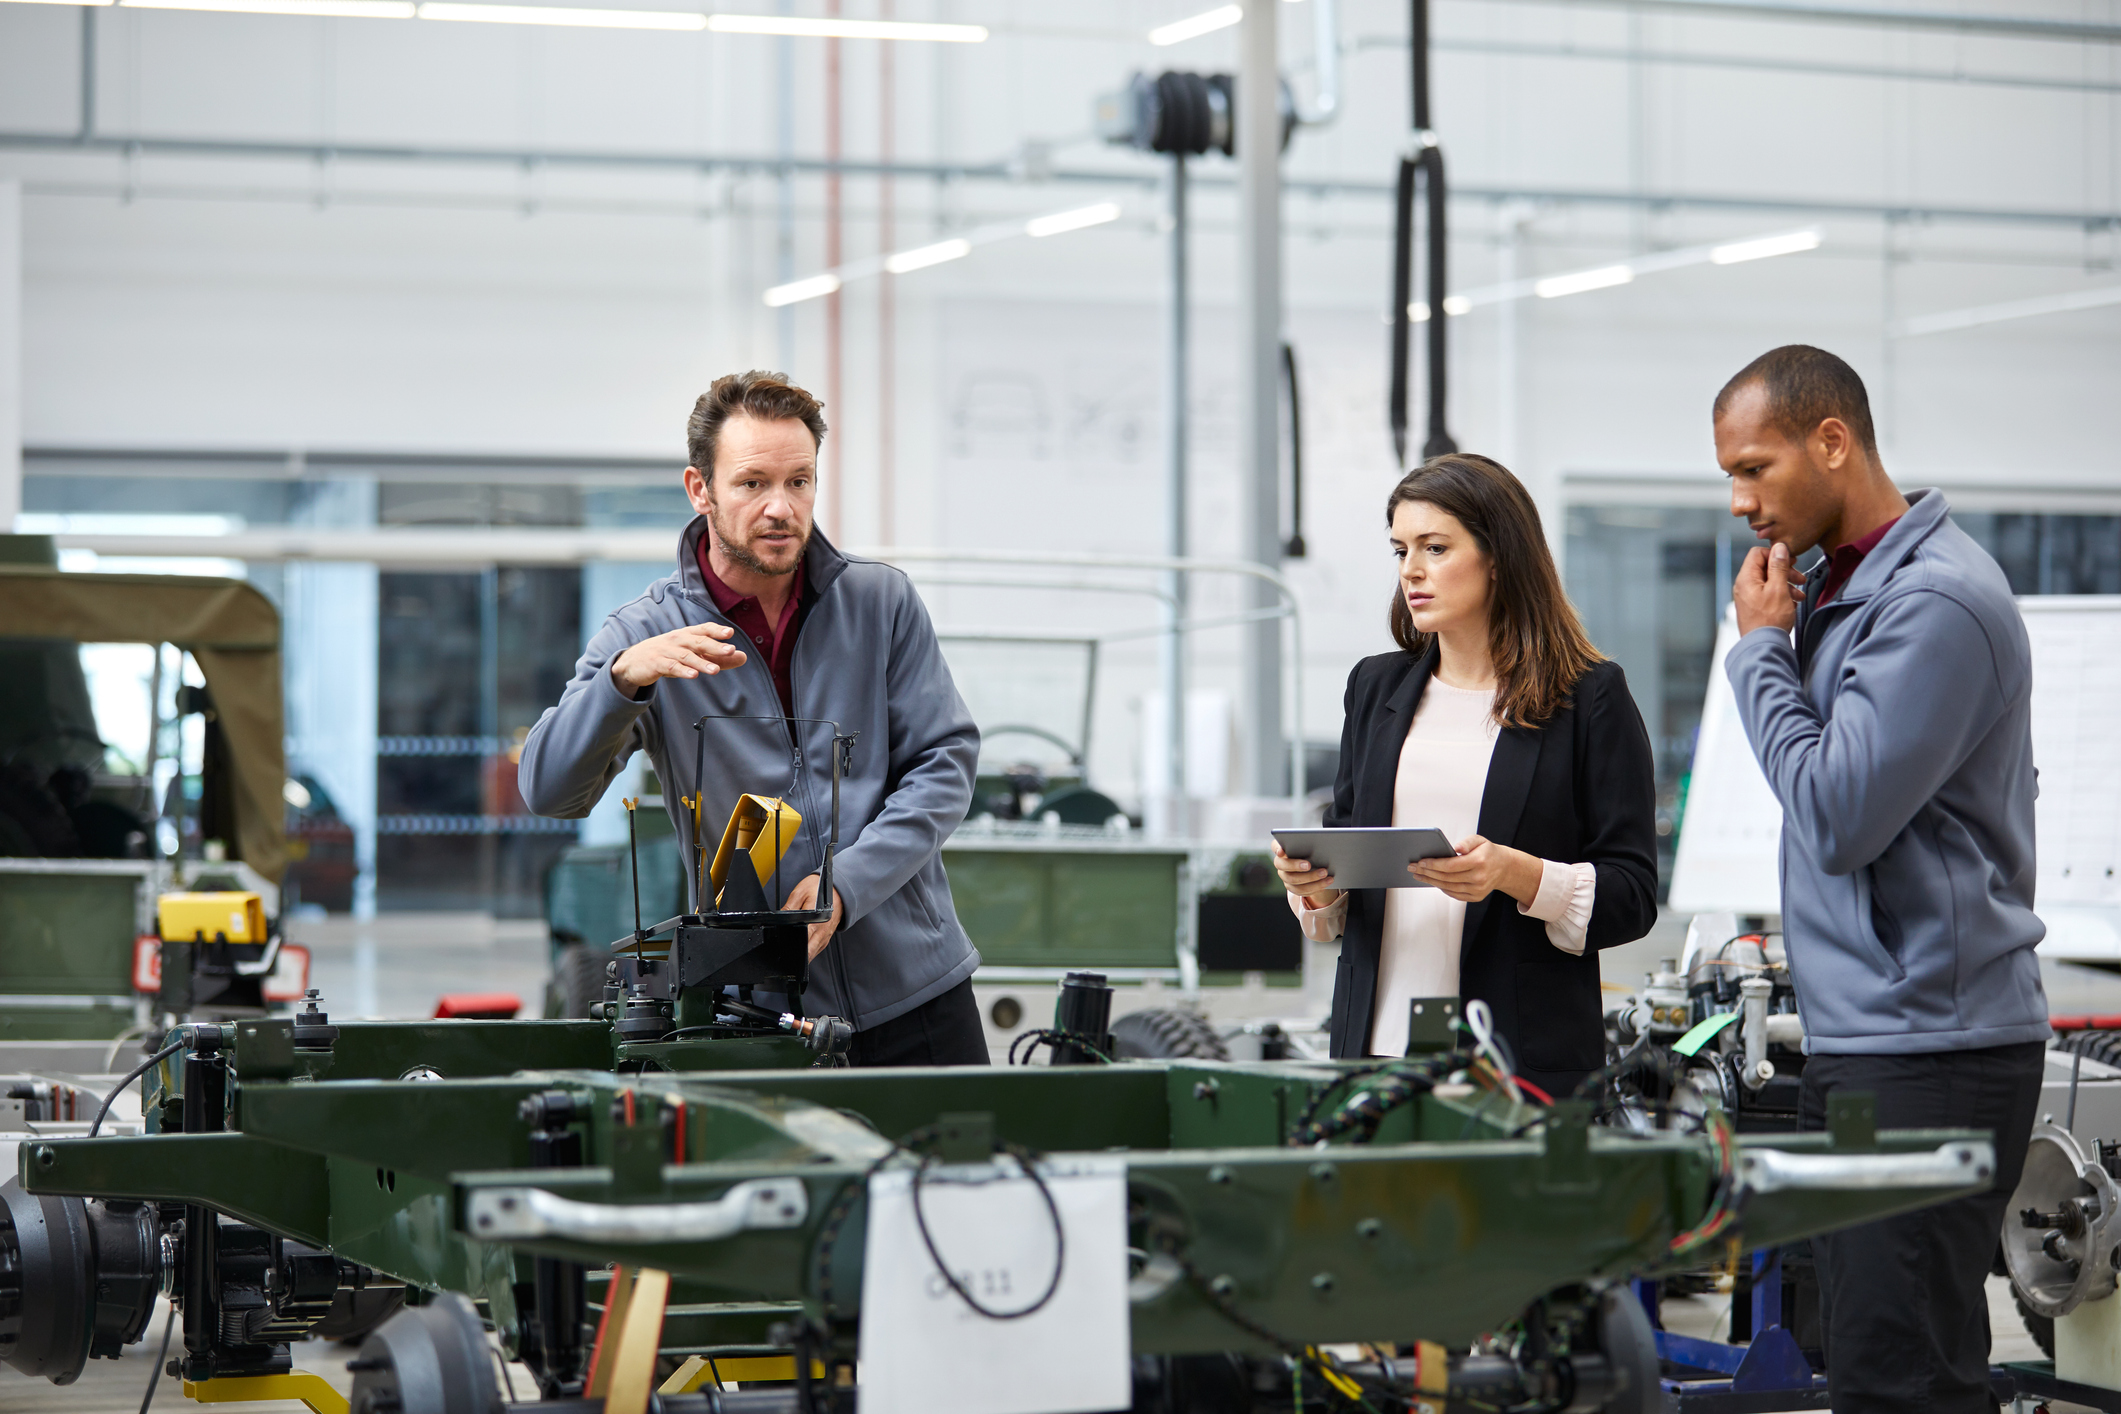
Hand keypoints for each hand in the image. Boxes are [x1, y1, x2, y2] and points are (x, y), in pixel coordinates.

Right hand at [610, 624, 747, 696]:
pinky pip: (671, 667)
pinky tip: (693, 675)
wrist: (634, 662)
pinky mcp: (656, 664)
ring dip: (702, 663)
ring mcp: (666, 651)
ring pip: (687, 656)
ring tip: (715, 670)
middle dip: (715, 645)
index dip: (716, 630)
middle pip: (698, 641)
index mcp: (688, 635)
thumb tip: (743, 657)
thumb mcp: (693, 655)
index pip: (704, 629)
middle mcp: (678, 640)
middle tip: (730, 650)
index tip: (730, 633)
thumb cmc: (668, 656)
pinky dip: (682, 671)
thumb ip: (718, 658)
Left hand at [783, 873, 843, 960]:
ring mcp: (826, 935)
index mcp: (814, 920)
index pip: (803, 941)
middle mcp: (822, 930)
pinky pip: (818, 949)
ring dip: (804, 954)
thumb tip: (780, 919)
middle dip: (797, 954)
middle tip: (788, 951)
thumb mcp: (800, 893)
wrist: (839, 889)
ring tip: (794, 948)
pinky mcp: (827, 937)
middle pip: (808, 952)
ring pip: (813, 953)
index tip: (785, 947)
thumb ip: (788, 907)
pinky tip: (804, 945)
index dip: (792, 946)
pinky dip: (810, 950)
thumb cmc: (820, 889)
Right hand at [1271, 840, 1341, 908]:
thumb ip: (1307, 841)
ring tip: (1325, 874)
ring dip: (1312, 879)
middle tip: (1309, 865)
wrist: (1313, 861)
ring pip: (1294, 882)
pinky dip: (1315, 888)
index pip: (1275, 847)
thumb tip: (1317, 842)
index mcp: (1282, 849)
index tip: (1282, 851)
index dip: (1277, 849)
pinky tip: (1326, 883)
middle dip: (1297, 866)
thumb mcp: (1307, 842)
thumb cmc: (1309, 848)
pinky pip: (1302, 891)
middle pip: (1284, 867)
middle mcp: (1280, 864)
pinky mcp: (1293, 887)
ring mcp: (1285, 877)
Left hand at [1409, 833, 1541, 904]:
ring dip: (1431, 881)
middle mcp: (1479, 877)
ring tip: (1419, 875)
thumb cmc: (1488, 852)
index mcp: (1479, 861)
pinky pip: (1454, 894)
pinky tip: (1432, 881)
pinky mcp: (1476, 897)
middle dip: (1427, 873)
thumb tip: (1456, 848)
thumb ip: (1467, 842)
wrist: (1505, 868)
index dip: (1433, 864)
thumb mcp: (1479, 840)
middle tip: (1413, 868)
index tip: (1420, 862)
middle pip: (1446, 877)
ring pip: (1448, 887)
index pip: (1451, 865)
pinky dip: (1442, 888)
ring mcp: (1478, 889)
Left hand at [1733, 543, 1806, 636]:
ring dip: (1786, 585)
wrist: (1764, 646)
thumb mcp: (1778, 589)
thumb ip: (1778, 566)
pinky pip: (1769, 594)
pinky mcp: (1755, 607)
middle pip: (1765, 568)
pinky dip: (1782, 595)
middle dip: (1785, 571)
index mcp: (1746, 578)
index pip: (1757, 553)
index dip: (1775, 554)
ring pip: (1769, 582)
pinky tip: (1792, 604)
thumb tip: (1779, 548)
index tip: (1791, 561)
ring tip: (1799, 595)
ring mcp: (1749, 597)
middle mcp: (1744, 586)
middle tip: (1799, 578)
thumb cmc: (1770, 621)